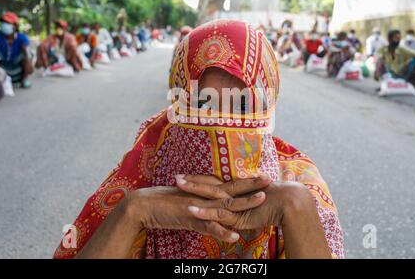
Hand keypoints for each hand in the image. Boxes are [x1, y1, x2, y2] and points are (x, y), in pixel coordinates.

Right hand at [125, 175, 271, 242]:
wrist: (144, 204)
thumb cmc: (165, 203)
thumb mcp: (189, 203)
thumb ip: (204, 206)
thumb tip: (216, 212)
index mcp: (204, 191)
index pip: (229, 184)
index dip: (246, 181)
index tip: (263, 176)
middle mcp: (204, 196)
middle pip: (232, 189)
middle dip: (252, 185)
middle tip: (270, 180)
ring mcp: (198, 206)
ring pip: (225, 205)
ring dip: (243, 203)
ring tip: (261, 201)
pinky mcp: (189, 218)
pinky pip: (208, 226)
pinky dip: (221, 232)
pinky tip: (234, 236)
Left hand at [178, 176, 314, 229]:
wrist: (290, 202)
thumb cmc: (278, 201)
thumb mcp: (258, 203)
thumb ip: (249, 202)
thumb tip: (250, 199)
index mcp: (238, 191)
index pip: (216, 183)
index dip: (202, 179)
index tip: (189, 176)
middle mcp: (234, 193)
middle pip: (209, 184)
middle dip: (193, 181)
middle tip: (176, 177)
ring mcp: (234, 203)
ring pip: (210, 194)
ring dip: (193, 189)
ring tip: (177, 184)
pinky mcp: (237, 214)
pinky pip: (217, 213)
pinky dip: (204, 212)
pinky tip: (190, 210)